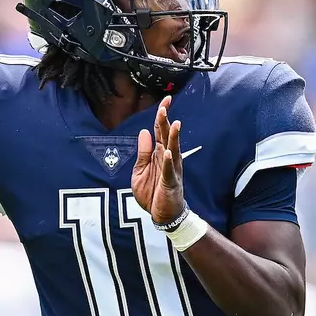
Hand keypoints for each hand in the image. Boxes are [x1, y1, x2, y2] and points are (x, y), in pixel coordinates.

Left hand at [131, 96, 186, 225]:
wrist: (163, 215)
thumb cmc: (153, 193)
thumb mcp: (140, 170)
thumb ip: (143, 152)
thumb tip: (144, 132)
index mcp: (158, 154)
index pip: (160, 131)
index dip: (161, 116)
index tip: (165, 100)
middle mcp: (167, 158)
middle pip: (166, 136)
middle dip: (166, 120)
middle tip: (166, 104)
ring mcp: (171, 170)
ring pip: (173, 150)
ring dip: (173, 137)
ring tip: (174, 124)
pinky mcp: (171, 183)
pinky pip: (169, 171)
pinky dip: (169, 162)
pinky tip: (168, 153)